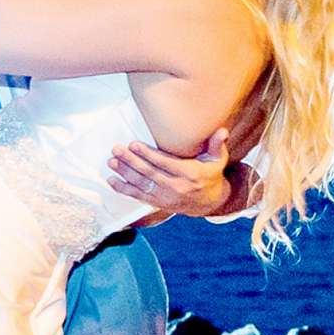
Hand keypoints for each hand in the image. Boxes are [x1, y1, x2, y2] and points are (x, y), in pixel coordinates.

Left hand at [108, 128, 234, 217]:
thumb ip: (216, 145)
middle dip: (131, 161)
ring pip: (142, 184)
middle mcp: (176, 187)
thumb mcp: (217, 160)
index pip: (165, 163)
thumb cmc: (210, 175)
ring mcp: (166, 197)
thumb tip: (222, 131)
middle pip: (150, 173)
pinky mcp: (159, 203)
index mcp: (190, 174)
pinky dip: (124, 189)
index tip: (134, 144)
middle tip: (117, 150)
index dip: (149, 154)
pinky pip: (139, 196)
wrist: (209, 202)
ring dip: (125, 173)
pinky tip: (112, 180)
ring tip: (111, 162)